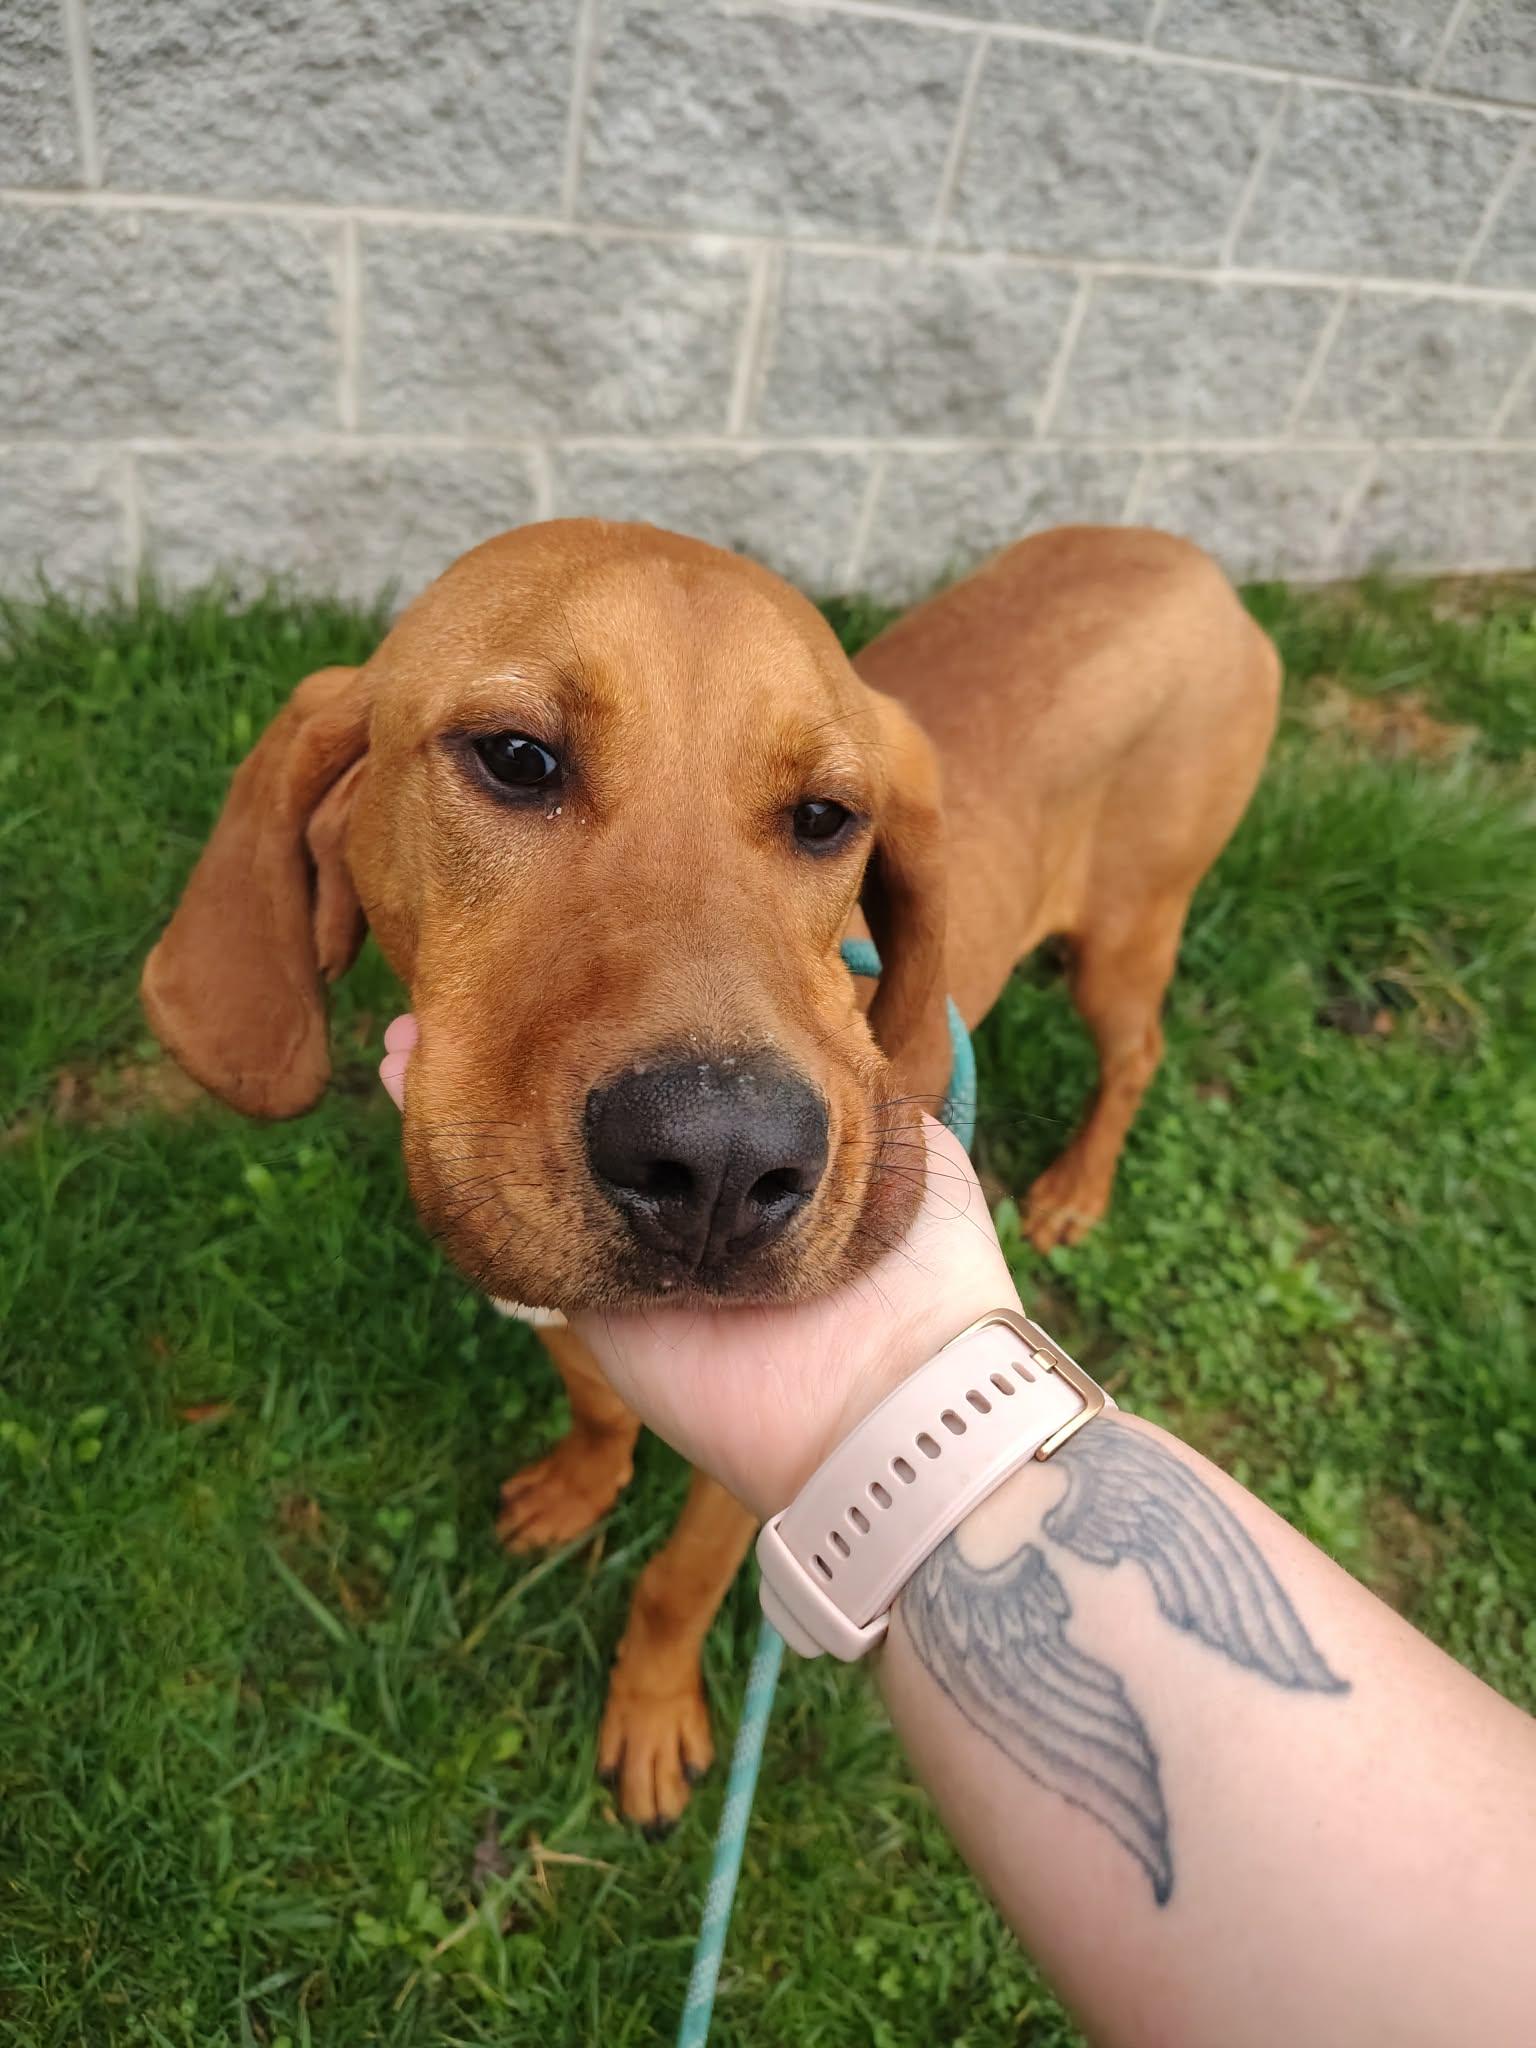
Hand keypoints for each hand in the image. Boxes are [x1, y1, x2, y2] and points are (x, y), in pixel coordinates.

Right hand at [379, 1016, 1020, 1514]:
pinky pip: (507, 1204)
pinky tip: (403, 1056)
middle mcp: (688, 1194)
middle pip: (597, 1101)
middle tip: (481, 956)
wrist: (896, 1391)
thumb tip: (820, 993)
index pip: (683, 1068)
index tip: (587, 930)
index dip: (628, 1003)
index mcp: (767, 1158)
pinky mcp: (586, 1285)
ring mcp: (631, 1238)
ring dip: (479, 1069)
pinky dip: (451, 1133)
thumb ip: (849, 1078)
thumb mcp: (904, 1142)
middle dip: (536, 1032)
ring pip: (538, 1144)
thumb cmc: (924, 1267)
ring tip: (423, 1003)